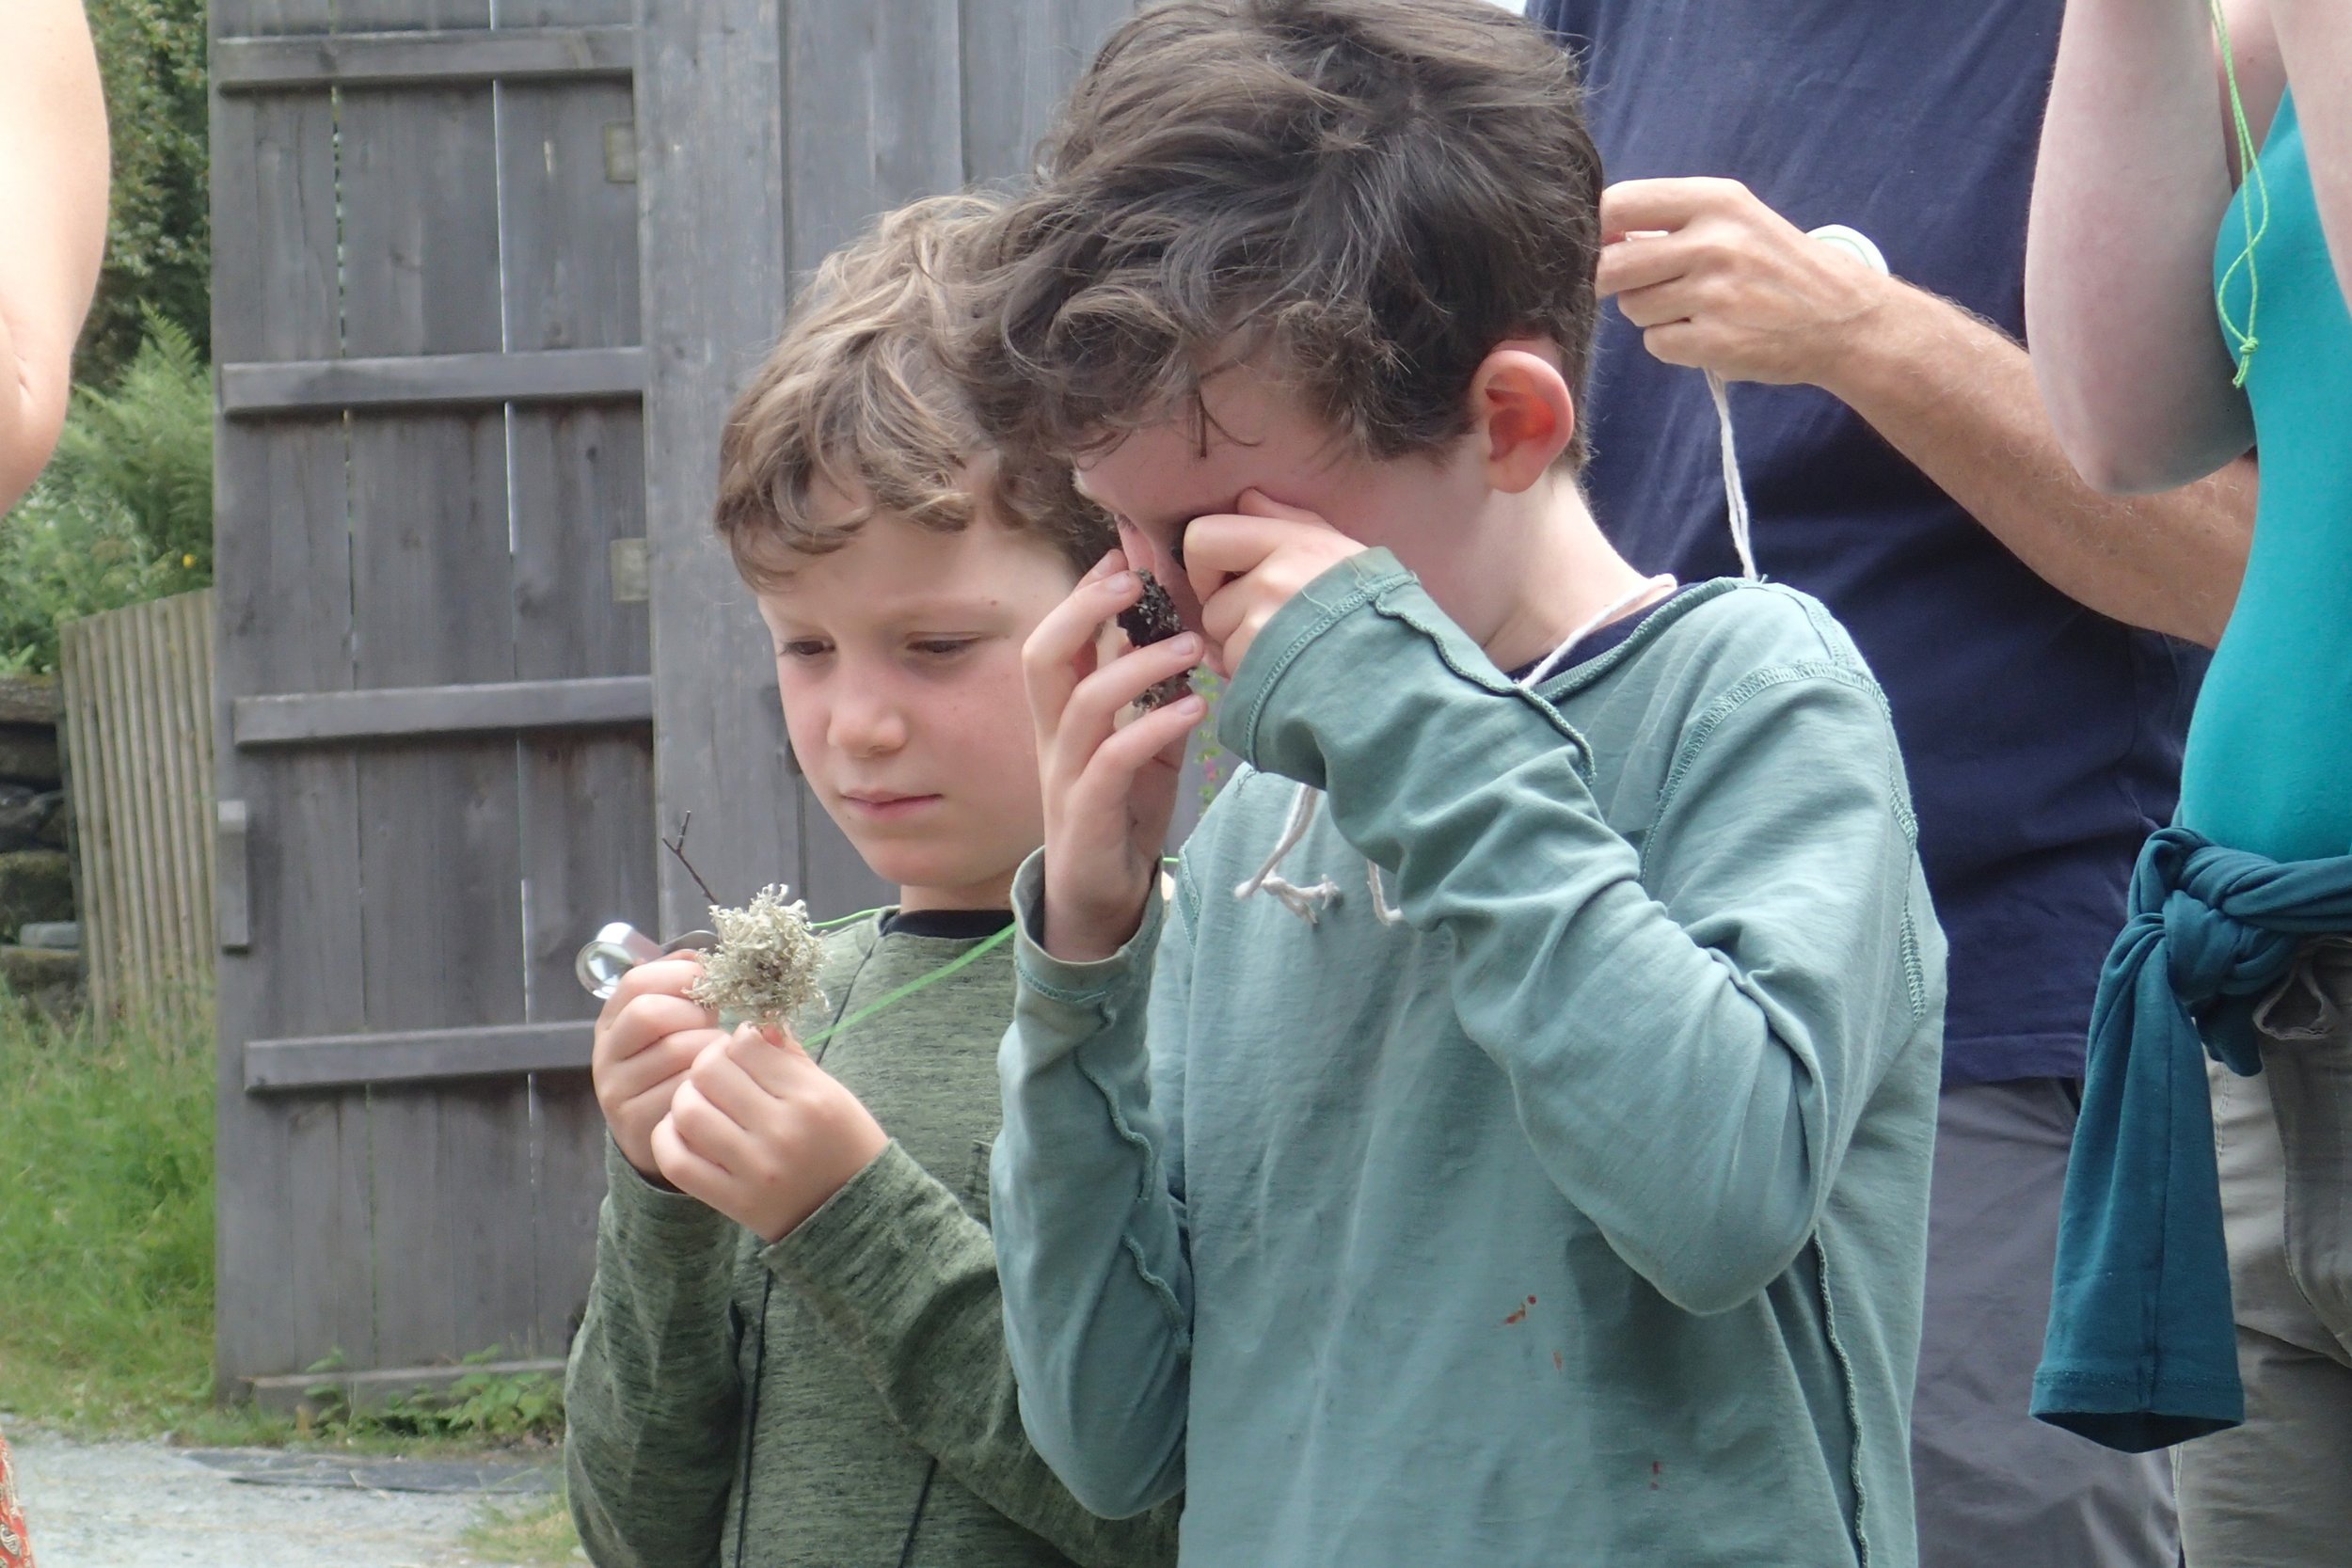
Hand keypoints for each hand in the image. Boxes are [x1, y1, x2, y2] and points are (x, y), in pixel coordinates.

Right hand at [591, 955, 724, 1178]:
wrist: (665, 1134)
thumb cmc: (674, 1068)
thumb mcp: (671, 1024)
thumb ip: (681, 987)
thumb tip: (699, 955)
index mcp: (612, 1020)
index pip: (636, 981)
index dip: (679, 975)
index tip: (707, 984)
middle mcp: (606, 1053)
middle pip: (649, 1013)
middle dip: (694, 1013)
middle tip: (713, 1024)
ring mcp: (616, 1090)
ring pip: (675, 1051)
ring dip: (710, 1048)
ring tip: (719, 1055)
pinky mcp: (635, 1123)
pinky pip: (684, 1090)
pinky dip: (708, 1082)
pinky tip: (715, 1085)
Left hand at [650, 1024, 889, 1241]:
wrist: (855, 1216)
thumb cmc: (844, 1144)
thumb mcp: (832, 1092)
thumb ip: (790, 1056)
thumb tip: (751, 1026)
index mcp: (811, 1098)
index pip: (747, 1044)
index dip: (737, 1040)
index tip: (743, 1051)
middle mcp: (782, 1131)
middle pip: (709, 1071)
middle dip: (708, 1064)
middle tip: (718, 1074)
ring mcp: (754, 1169)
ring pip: (687, 1111)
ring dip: (687, 1098)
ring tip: (702, 1102)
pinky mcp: (732, 1200)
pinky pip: (676, 1160)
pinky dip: (669, 1138)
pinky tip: (684, 1131)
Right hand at [1023, 550, 1207, 962]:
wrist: (1101, 898)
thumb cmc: (1122, 812)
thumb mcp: (1141, 742)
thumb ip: (1151, 693)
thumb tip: (1180, 631)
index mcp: (1061, 715)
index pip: (1057, 638)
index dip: (1084, 593)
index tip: (1124, 552)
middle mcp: (1053, 737)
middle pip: (1044, 655)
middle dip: (1085, 609)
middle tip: (1137, 578)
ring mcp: (1067, 776)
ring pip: (1083, 703)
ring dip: (1137, 665)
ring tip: (1192, 645)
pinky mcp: (1089, 814)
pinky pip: (1113, 760)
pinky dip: (1154, 727)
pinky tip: (1195, 708)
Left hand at [1183, 491, 1365, 677]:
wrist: (1398, 666)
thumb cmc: (1369, 605)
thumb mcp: (1337, 549)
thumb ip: (1288, 520)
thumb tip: (1245, 498)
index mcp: (1291, 543)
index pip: (1202, 538)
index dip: (1205, 564)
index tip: (1229, 580)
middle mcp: (1273, 582)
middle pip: (1211, 603)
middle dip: (1231, 618)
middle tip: (1270, 624)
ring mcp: (1264, 629)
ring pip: (1221, 642)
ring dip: (1243, 649)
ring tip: (1288, 650)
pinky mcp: (1260, 670)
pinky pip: (1234, 671)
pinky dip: (1251, 675)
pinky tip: (1287, 673)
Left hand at [1595, 177, 1896, 391]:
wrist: (1844, 318)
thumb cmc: (1776, 266)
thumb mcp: (1735, 220)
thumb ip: (1669, 220)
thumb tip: (1594, 232)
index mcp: (1715, 201)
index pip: (1619, 204)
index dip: (1595, 229)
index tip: (1602, 245)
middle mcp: (1714, 242)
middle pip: (1611, 264)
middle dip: (1613, 281)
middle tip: (1644, 285)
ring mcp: (1715, 294)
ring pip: (1633, 307)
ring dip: (1652, 314)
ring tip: (1696, 308)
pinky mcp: (1716, 341)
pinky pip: (1656, 344)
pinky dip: (1673, 345)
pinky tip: (1709, 334)